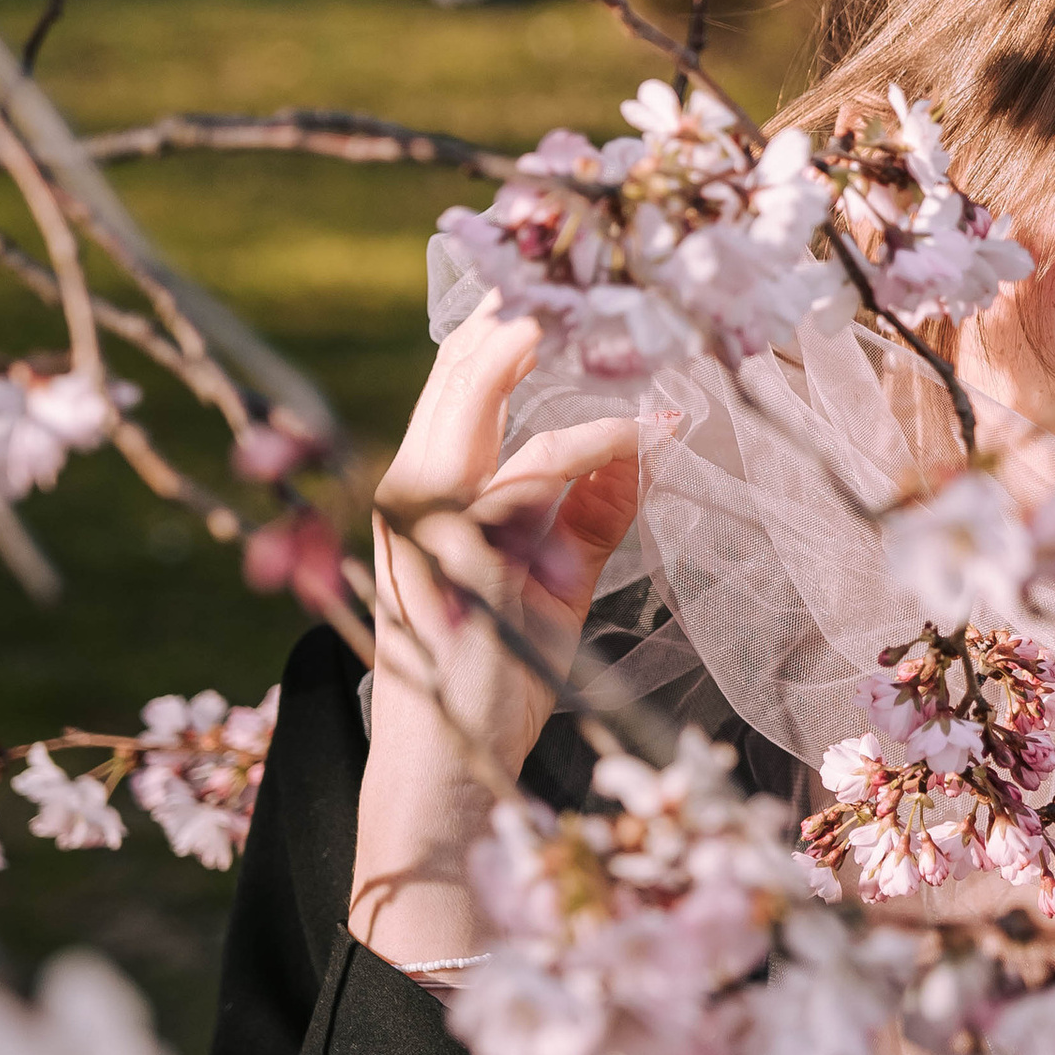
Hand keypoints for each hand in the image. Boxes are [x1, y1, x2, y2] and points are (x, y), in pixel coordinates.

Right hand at [347, 296, 651, 959]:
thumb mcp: (551, 586)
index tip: (526, 296)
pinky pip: (534, 477)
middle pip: (449, 389)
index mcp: (422, 504)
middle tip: (550, 286)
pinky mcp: (460, 556)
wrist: (449, 769)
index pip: (449, 400)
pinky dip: (595, 447)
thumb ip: (587, 519)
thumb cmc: (495, 680)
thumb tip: (640, 454)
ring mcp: (427, 527)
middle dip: (495, 330)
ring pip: (472, 413)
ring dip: (519, 362)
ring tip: (554, 316)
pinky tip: (644, 435)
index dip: (484, 344)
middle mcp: (410, 504)